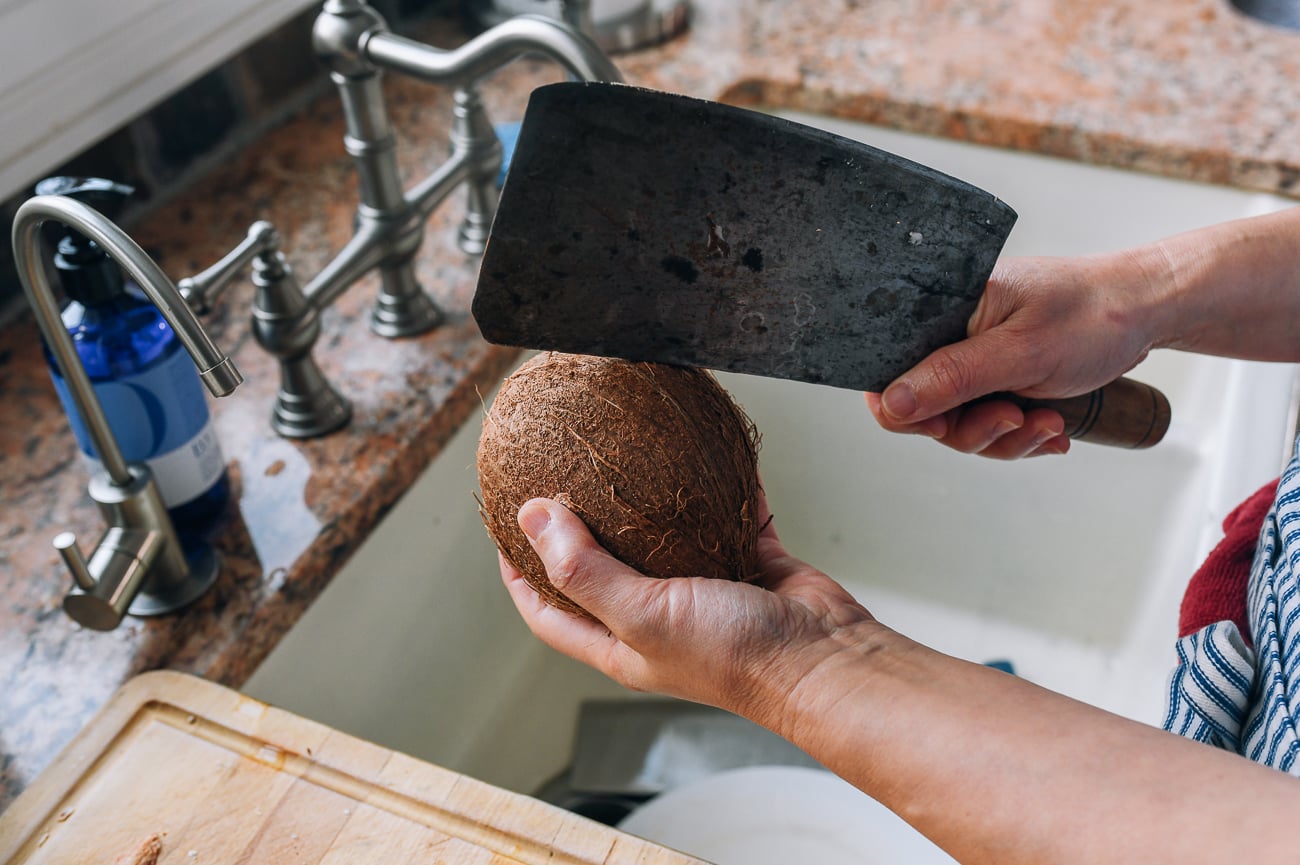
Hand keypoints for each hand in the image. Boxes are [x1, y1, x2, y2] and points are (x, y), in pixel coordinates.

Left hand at [498, 493, 879, 728]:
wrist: (824, 658)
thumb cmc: (737, 657)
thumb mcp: (644, 615)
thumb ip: (586, 569)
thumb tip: (532, 517)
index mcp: (622, 644)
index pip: (549, 610)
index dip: (519, 573)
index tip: (504, 528)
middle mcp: (657, 619)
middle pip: (601, 568)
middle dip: (577, 528)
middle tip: (561, 476)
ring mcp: (704, 590)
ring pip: (664, 537)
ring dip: (647, 502)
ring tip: (626, 456)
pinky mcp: (748, 562)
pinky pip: (726, 515)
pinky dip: (718, 488)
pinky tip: (709, 455)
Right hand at [867, 252, 1162, 457]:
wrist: (1149, 311)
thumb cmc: (1095, 314)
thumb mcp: (1021, 352)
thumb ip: (952, 377)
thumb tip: (892, 403)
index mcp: (946, 307)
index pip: (891, 367)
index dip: (909, 407)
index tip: (945, 425)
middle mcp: (954, 331)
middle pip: (926, 406)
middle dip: (973, 428)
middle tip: (1015, 420)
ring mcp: (977, 356)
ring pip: (961, 422)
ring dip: (1004, 436)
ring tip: (1047, 423)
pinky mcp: (1000, 376)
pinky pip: (990, 421)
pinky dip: (1020, 435)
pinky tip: (1052, 428)